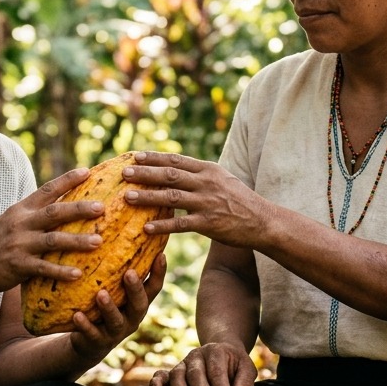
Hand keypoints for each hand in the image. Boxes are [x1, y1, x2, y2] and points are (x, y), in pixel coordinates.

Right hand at [0, 168, 104, 295]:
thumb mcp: (11, 221)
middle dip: (79, 209)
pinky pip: (43, 268)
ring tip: (98, 241)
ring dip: (77, 241)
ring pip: (53, 240)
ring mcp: (19, 244)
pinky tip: (77, 275)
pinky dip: (61, 271)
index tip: (87, 172)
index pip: (47, 190)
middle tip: (102, 207)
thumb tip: (65, 206)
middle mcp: (21, 223)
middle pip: (54, 213)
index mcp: (21, 209)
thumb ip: (34, 214)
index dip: (67, 180)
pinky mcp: (18, 266)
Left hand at [68, 254, 166, 360]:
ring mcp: (115, 332)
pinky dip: (85, 326)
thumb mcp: (112, 287)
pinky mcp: (96, 342)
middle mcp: (131, 317)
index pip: (154, 287)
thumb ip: (117, 267)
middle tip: (129, 273)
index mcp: (138, 302)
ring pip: (116, 321)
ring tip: (101, 294)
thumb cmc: (101, 305)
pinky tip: (77, 315)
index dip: (160, 273)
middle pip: (139, 304)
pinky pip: (92, 335)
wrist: (87, 342)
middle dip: (135, 289)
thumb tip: (121, 224)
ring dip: (109, 307)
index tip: (161, 254)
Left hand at [121, 152, 271, 249]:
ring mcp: (208, 203)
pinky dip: (162, 226)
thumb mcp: (222, 179)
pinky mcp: (209, 223)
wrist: (263, 221)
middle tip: (124, 173)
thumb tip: (176, 169)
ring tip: (127, 197)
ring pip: (171, 197)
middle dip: (145, 173)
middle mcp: (207, 183)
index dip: (154, 158)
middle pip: (170, 175)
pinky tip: (146, 228)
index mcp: (208, 170)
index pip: (176, 160)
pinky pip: (181, 224)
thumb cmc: (240, 200)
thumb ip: (200, 174)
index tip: (134, 156)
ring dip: (148, 196)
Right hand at [149, 342, 256, 385]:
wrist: (221, 352)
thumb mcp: (246, 368)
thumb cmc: (235, 365)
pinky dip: (156, 382)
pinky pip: (161, 375)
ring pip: (178, 376)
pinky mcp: (173, 372)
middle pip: (196, 374)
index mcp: (215, 351)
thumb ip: (245, 381)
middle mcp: (196, 355)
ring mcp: (183, 363)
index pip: (217, 372)